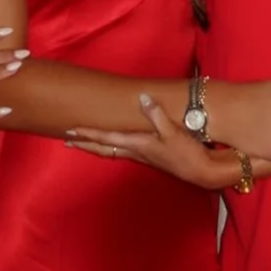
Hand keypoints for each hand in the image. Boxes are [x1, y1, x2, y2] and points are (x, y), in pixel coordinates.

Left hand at [66, 94, 234, 189]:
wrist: (202, 172)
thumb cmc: (187, 153)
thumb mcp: (172, 131)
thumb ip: (156, 115)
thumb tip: (142, 97)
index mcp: (138, 145)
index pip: (107, 138)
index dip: (89, 134)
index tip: (71, 131)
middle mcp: (137, 152)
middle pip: (105, 149)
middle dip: (86, 144)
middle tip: (67, 141)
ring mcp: (144, 156)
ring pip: (113, 152)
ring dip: (97, 147)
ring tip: (84, 143)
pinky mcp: (152, 157)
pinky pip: (124, 152)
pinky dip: (112, 148)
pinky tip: (115, 145)